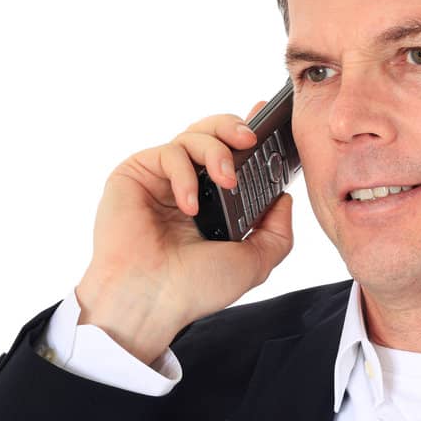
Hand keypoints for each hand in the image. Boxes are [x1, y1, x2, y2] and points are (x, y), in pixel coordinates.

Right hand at [75, 100, 295, 363]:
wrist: (150, 300)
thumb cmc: (193, 289)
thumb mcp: (253, 263)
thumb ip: (277, 232)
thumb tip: (284, 199)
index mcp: (213, 204)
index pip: (234, 157)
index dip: (251, 134)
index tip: (270, 120)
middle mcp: (188, 187)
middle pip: (214, 133)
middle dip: (236, 129)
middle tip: (251, 141)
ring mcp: (161, 180)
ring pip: (194, 135)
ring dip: (217, 151)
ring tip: (226, 181)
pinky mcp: (135, 174)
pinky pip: (169, 152)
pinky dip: (185, 174)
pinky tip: (190, 206)